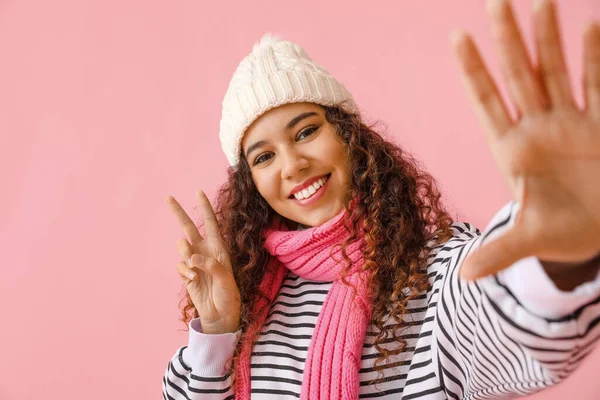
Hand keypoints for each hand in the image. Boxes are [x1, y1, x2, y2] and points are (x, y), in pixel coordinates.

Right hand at [166, 190, 240, 333]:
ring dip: (186, 255)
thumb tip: (194, 258)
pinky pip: (180, 266)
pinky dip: (185, 272)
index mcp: (219, 248)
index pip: (211, 223)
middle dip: (178, 212)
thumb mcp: (226, 280)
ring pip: (181, 247)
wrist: (220, 314)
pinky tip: (194, 281)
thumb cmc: (228, 295)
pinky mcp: (186, 273)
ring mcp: (194, 262)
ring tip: (195, 269)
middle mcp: (205, 251)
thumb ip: (212, 266)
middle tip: (168, 197)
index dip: (205, 208)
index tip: (199, 192)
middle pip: (188, 227)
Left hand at [451, 0, 599, 279]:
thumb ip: (499, 253)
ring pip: (558, 71)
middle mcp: (539, 129)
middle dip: (509, 40)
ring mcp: (572, 123)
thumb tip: (463, 277)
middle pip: (520, 76)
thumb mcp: (530, 241)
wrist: (597, 236)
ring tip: (541, 0)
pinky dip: (598, 60)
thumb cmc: (561, 234)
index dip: (473, 71)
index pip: (488, 102)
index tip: (457, 37)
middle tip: (495, 1)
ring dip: (550, 38)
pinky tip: (592, 27)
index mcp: (513, 151)